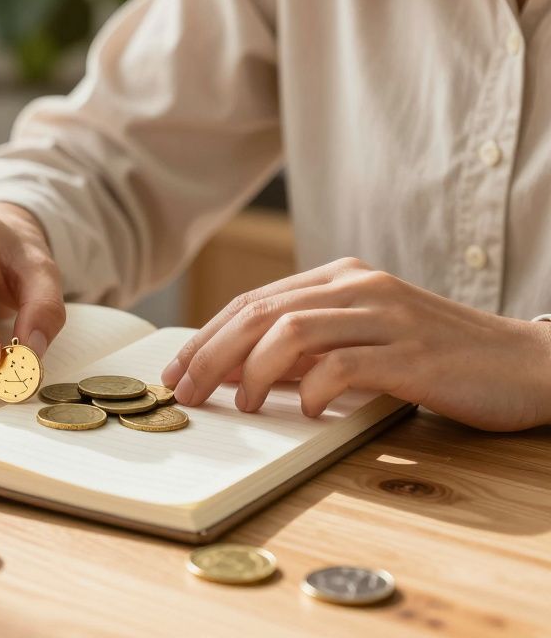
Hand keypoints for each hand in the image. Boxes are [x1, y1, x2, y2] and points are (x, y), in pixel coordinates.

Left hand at [161, 257, 550, 431]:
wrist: (527, 365)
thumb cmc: (438, 358)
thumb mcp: (362, 342)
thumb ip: (306, 349)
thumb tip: (235, 371)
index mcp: (341, 278)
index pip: (252, 302)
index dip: (204, 337)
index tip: (174, 371)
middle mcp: (359, 287)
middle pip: (259, 313)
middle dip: (210, 355)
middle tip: (186, 392)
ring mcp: (387, 316)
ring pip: (292, 331)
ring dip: (254, 372)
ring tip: (245, 406)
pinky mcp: (412, 352)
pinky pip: (343, 365)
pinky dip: (313, 390)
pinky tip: (306, 412)